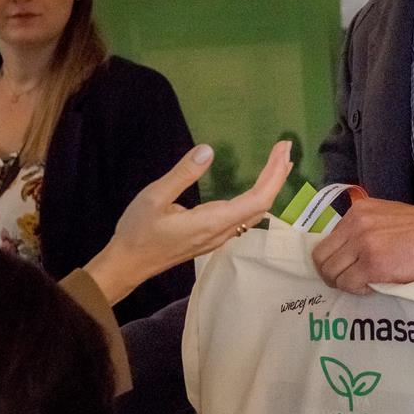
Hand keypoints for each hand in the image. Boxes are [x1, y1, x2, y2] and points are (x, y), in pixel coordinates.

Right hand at [83, 141, 292, 301]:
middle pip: (262, 206)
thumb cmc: (138, 231)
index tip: (282, 149)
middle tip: (285, 148)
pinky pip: (245, 217)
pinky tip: (256, 186)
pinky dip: (257, 197)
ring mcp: (218, 237)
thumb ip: (183, 174)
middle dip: (277, 176)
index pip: (257, 199)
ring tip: (278, 163)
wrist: (128, 264)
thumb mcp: (155, 196)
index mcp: (211, 222)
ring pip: (255, 213)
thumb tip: (208, 150)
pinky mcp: (213, 237)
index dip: (274, 175)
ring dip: (270, 187)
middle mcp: (222, 232)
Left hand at [311, 199, 413, 293]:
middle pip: (322, 259)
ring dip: (345, 284)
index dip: (331, 260)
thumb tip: (348, 253)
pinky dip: (359, 290)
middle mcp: (355, 224)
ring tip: (364, 285)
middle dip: (332, 275)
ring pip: (333, 274)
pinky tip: (374, 287)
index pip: (325, 241)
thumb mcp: (386, 217)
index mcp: (357, 211)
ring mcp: (363, 244)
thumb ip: (364, 229)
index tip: (342, 270)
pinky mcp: (374, 264)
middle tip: (347, 283)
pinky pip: (350, 284)